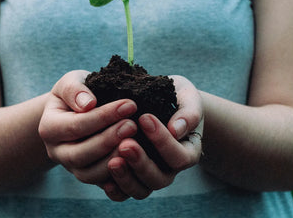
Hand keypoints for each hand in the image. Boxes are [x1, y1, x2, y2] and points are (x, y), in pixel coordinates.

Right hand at [38, 70, 138, 185]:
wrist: (76, 111)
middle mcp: (57, 152)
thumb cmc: (77, 93)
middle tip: (133, 125)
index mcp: (49, 128)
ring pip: (90, 174)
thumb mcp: (71, 82)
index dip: (103, 117)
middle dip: (108, 140)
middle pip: (80, 154)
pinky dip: (119, 177)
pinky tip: (136, 161)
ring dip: (114, 159)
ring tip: (136, 142)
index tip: (129, 104)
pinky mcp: (89, 177)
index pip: (75, 126)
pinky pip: (102, 185)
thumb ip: (75, 89)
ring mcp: (72, 168)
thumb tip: (88, 103)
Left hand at [103, 75, 203, 200]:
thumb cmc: (177, 97)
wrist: (162, 101)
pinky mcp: (131, 178)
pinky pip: (124, 194)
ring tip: (112, 161)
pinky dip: (115, 189)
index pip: (179, 157)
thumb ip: (188, 112)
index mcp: (188, 151)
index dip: (162, 141)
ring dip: (126, 178)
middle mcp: (170, 169)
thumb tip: (176, 129)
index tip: (145, 118)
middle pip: (159, 178)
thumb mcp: (188, 98)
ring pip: (140, 190)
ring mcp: (150, 176)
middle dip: (141, 163)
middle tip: (125, 143)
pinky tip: (104, 178)